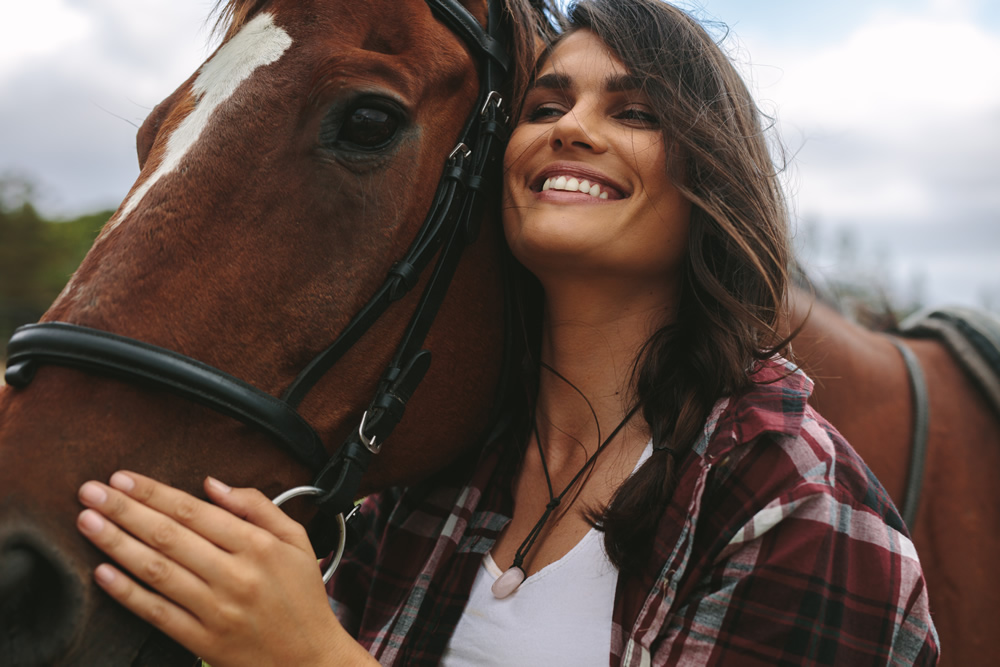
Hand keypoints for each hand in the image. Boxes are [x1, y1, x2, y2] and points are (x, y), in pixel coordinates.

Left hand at [76, 472, 375, 666]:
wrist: (311, 660)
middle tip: (91, 492)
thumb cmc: (302, 597)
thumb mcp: (296, 541)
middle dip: (125, 510)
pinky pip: (157, 613)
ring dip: (117, 543)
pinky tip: (102, 573)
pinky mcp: (203, 641)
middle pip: (169, 536)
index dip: (155, 493)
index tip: (123, 478)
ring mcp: (217, 610)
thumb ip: (259, 506)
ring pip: (157, 570)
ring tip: (87, 522)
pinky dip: (127, 592)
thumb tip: (213, 484)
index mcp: (258, 546)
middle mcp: (235, 575)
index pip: (195, 511)